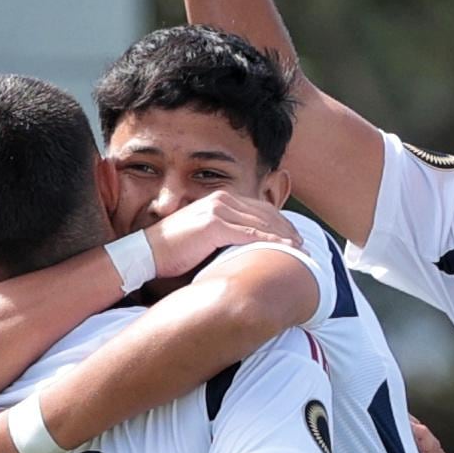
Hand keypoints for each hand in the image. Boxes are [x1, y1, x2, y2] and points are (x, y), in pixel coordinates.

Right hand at [150, 187, 296, 280]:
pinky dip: (270, 242)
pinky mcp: (213, 226)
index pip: (259, 208)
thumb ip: (225, 234)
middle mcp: (221, 200)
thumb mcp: (205, 236)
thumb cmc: (174, 250)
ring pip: (261, 223)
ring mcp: (217, 210)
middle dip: (288, 229)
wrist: (147, 252)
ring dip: (285, 236)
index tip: (296, 236)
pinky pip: (249, 235)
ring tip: (302, 250)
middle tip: (306, 244)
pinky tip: (286, 251)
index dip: (281, 222)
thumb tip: (245, 248)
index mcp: (220, 200)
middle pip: (265, 213)